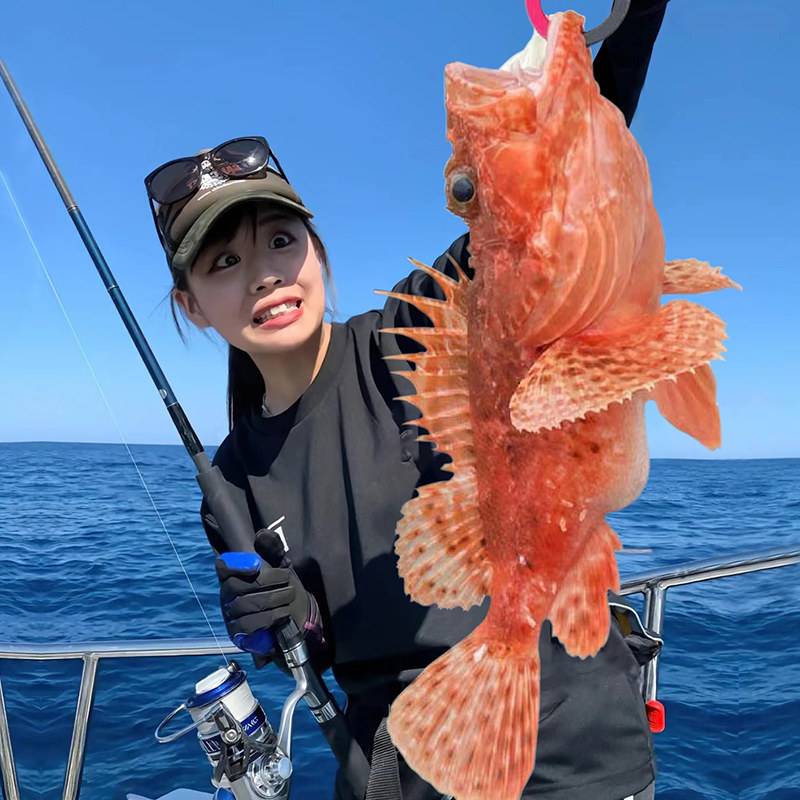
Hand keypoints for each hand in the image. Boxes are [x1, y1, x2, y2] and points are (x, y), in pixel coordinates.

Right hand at [215, 529, 310, 647]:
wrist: (294, 614)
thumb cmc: (282, 586)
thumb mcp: (281, 564)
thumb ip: (272, 548)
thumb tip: (261, 535)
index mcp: (233, 574)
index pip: (223, 567)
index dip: (235, 565)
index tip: (256, 565)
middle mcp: (227, 594)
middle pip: (237, 586)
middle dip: (267, 581)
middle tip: (287, 579)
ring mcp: (231, 614)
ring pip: (245, 606)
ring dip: (273, 599)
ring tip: (288, 595)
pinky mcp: (238, 633)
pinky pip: (249, 625)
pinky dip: (270, 618)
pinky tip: (283, 613)